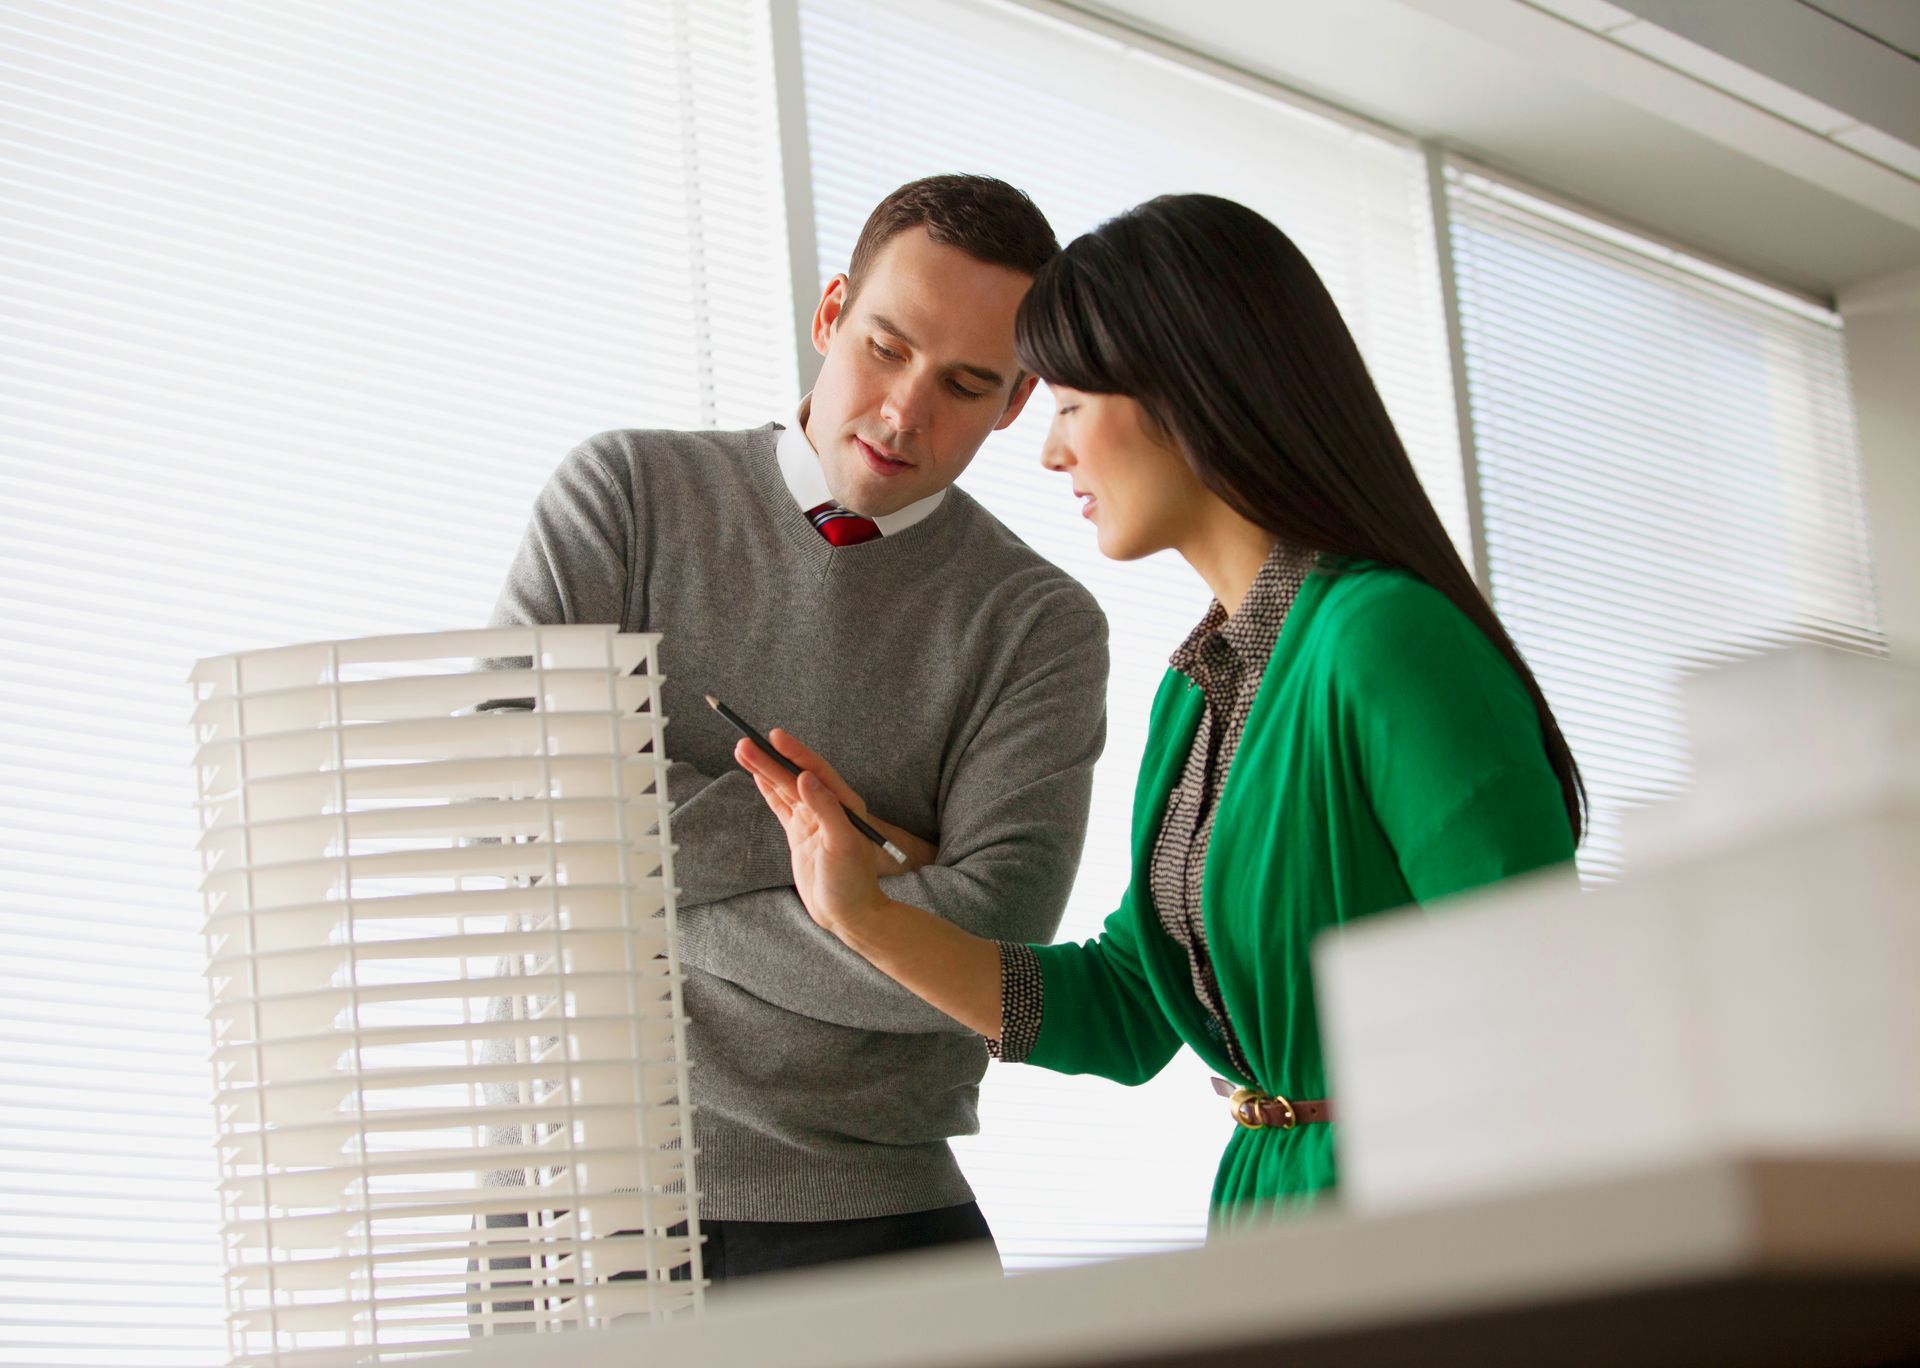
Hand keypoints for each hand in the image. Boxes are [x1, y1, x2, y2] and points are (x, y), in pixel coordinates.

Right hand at [733, 729, 918, 935]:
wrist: (847, 913)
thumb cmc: (853, 881)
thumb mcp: (842, 844)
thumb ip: (826, 809)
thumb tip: (805, 778)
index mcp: (844, 804)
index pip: (816, 770)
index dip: (795, 753)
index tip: (774, 736)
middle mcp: (828, 807)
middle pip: (794, 776)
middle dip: (770, 759)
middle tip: (744, 742)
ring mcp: (811, 820)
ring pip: (784, 788)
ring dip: (765, 770)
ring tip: (742, 750)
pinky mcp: (799, 833)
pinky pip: (781, 805)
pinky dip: (768, 790)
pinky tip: (756, 775)